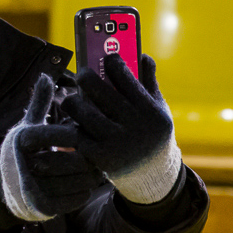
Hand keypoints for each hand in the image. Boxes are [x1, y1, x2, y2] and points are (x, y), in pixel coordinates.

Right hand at [0, 74, 103, 220]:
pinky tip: (88, 183)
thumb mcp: (28, 126)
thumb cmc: (25, 152)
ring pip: (79, 180)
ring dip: (92, 175)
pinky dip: (85, 190)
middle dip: (90, 156)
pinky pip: (77, 197)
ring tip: (101, 167)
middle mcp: (25, 163)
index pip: (58, 133)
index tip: (86, 132)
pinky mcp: (44, 206)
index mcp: (23, 139)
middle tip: (104, 152)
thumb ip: (39, 103)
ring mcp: (35, 187)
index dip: (76, 134)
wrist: (10, 190)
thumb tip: (46, 75)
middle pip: (73, 159)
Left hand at [61, 53, 181, 203]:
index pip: (123, 74)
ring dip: (73, 101)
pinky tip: (76, 123)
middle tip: (83, 75)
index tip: (106, 58)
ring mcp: (116, 143)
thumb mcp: (159, 109)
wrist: (152, 178)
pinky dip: (74, 126)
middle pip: (96, 88)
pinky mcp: (100, 158)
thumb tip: (141, 54)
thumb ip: (149, 82)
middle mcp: (135, 126)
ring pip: (80, 110)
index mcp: (151, 111)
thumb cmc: (153, 135)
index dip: (111, 60)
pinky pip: (77, 133)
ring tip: (74, 100)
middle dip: (85, 76)